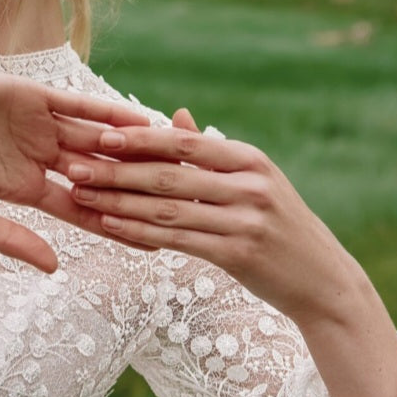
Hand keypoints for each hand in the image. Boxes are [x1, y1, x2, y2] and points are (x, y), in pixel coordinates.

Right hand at [0, 63, 150, 274]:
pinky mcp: (31, 94)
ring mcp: (35, 124)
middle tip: (178, 200)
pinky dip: (106, 111)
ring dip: (129, 149)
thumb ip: (10, 238)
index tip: (153, 242)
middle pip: (97, 174)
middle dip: (134, 188)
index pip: (79, 210)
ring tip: (171, 161)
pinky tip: (138, 119)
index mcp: (21, 188)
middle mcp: (36, 156)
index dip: (114, 225)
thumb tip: (55, 268)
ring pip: (94, 139)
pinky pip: (77, 104)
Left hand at [61, 105, 364, 324]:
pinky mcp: (238, 254)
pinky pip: (177, 241)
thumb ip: (212, 152)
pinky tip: (111, 228)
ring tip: (81, 197)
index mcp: (250, 159)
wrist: (322, 281)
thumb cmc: (280, 227)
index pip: (185, 143)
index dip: (139, 139)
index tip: (98, 135)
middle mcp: (250, 186)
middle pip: (169, 175)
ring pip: (167, 210)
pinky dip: (139, 233)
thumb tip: (177, 115)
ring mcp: (245, 221)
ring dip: (117, 204)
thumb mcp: (255, 181)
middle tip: (74, 167)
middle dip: (115, 171)